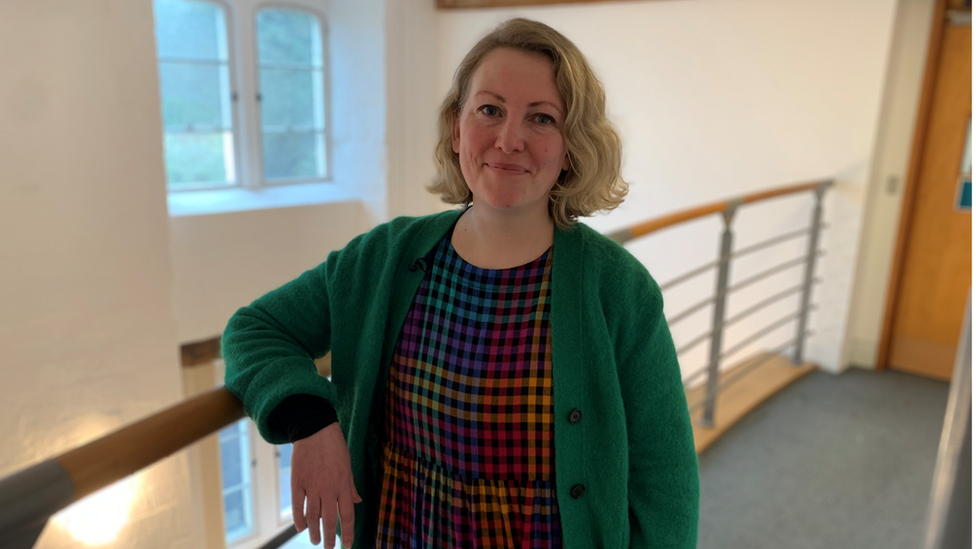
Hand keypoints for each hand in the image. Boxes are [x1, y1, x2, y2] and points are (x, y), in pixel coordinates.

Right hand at [291, 423, 362, 547]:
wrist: (316, 430)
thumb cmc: (335, 447)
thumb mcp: (348, 466)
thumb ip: (351, 486)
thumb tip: (357, 501)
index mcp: (344, 485)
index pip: (346, 516)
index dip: (347, 533)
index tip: (347, 545)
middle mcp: (328, 489)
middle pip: (329, 520)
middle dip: (330, 537)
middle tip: (330, 548)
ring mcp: (312, 486)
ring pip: (313, 516)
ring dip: (314, 531)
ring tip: (315, 541)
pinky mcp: (297, 482)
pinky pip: (297, 505)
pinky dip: (299, 519)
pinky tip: (301, 527)